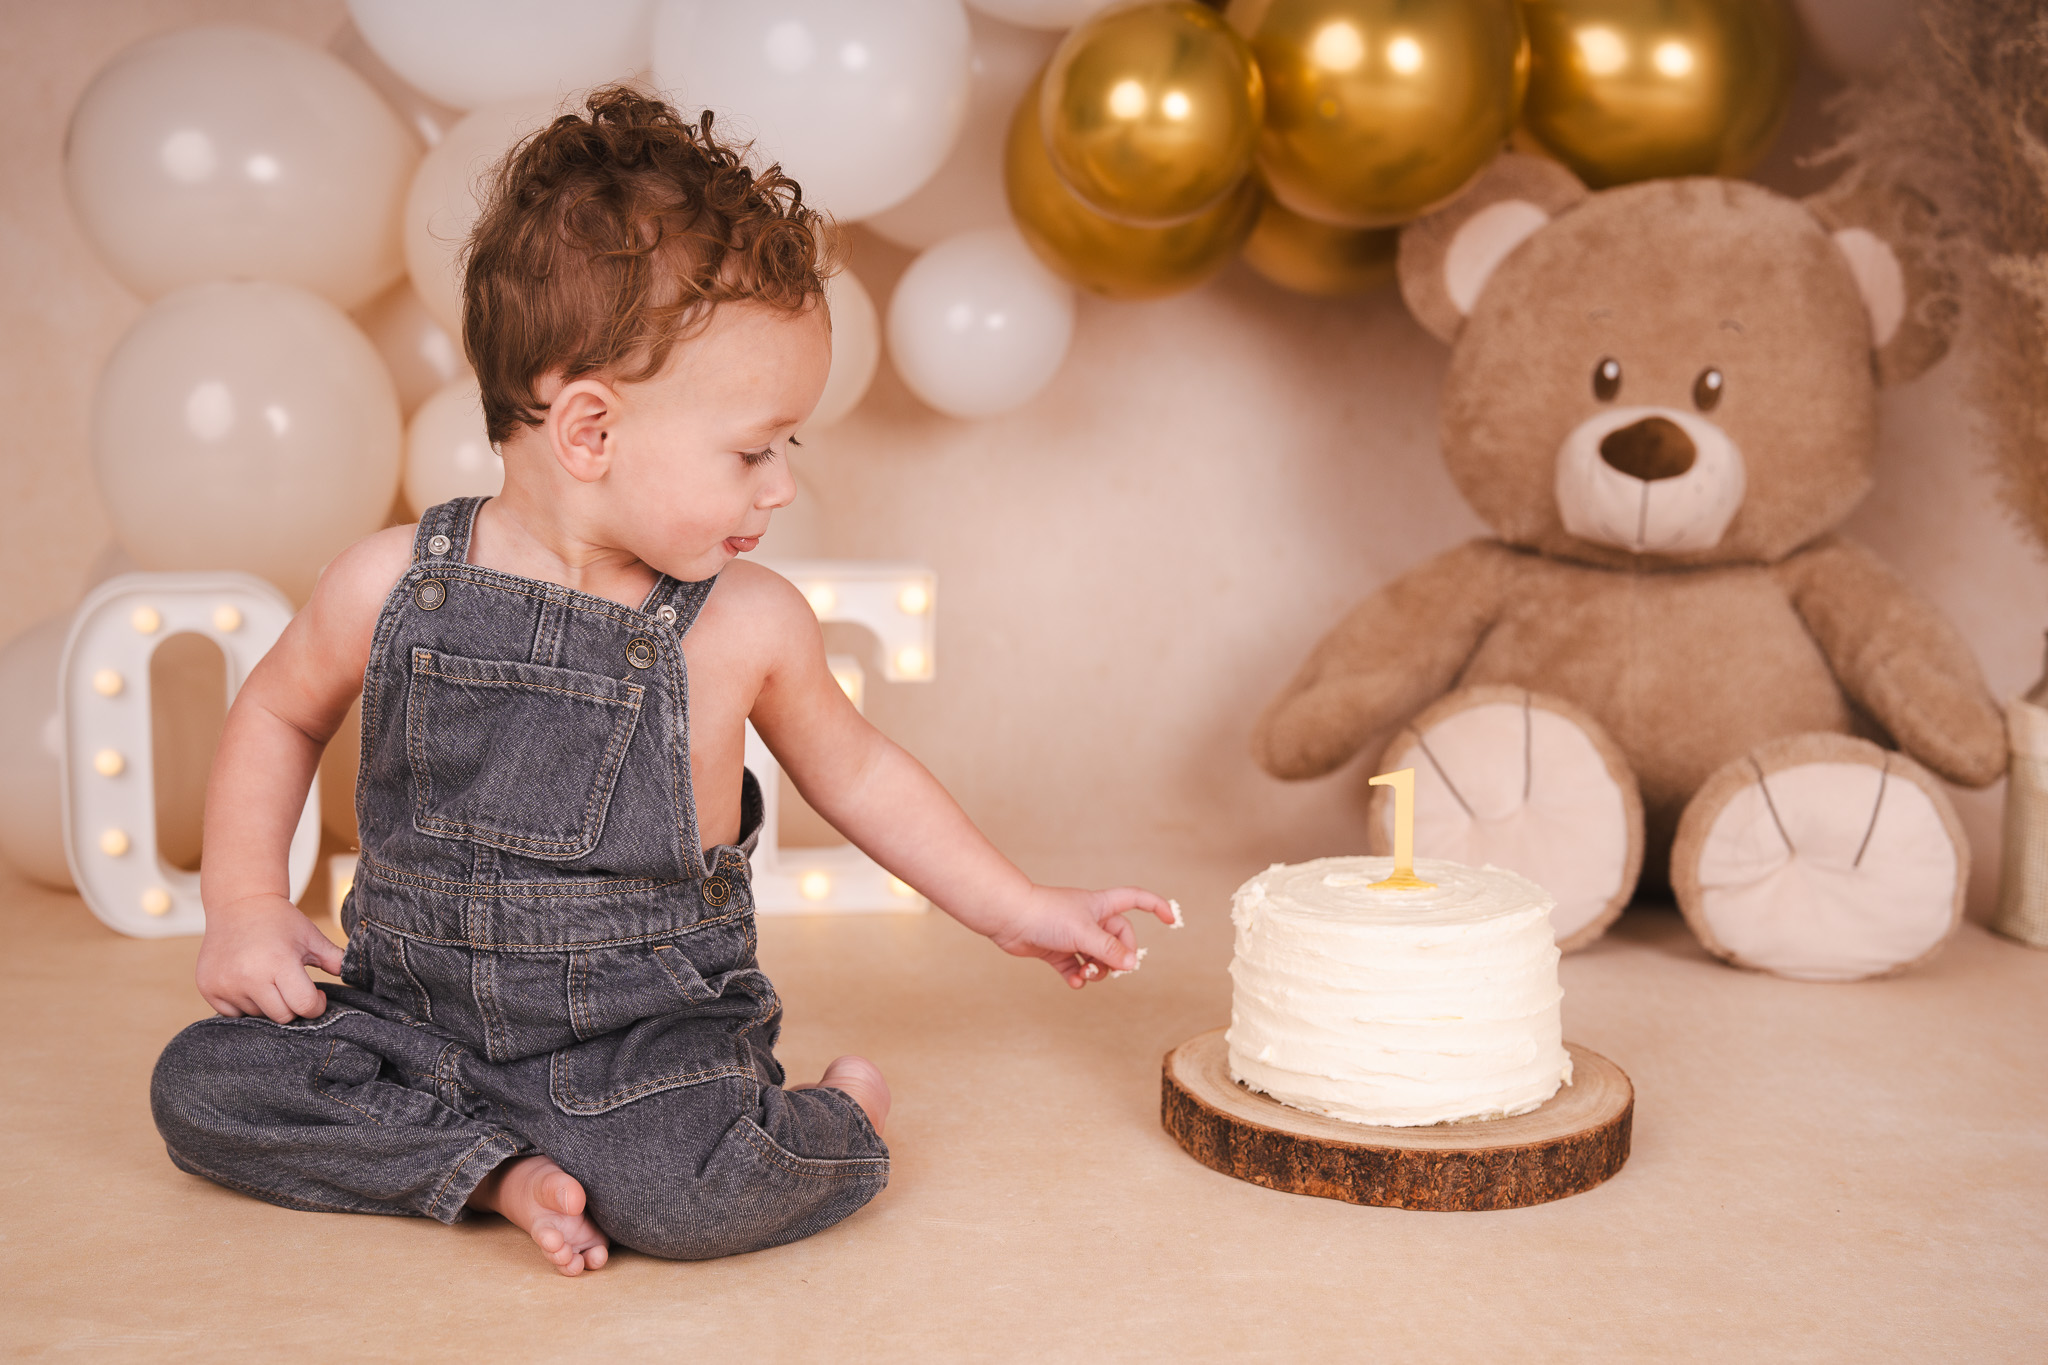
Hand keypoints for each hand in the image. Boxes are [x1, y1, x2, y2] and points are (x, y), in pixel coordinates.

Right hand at [195, 893, 345, 1021]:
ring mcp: (225, 985)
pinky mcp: (208, 988)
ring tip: (267, 976)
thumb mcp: (311, 937)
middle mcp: (248, 977)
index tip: (317, 994)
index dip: (316, 1005)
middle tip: (292, 985)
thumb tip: (356, 980)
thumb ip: (336, 960)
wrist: (238, 904)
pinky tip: (248, 981)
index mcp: (278, 963)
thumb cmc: (280, 921)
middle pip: (282, 1017)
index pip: (304, 1006)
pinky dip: (244, 1004)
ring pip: (258, 1015)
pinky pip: (233, 1014)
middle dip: (293, 1006)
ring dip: (267, 1004)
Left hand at [987, 885, 1177, 989]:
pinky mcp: (1057, 951)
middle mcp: (1089, 920)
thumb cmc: (1047, 916)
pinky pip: (1076, 968)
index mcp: (1101, 906)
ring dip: (1097, 970)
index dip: (1156, 906)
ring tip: (1086, 974)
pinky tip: (1074, 981)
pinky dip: (1077, 977)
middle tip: (1110, 969)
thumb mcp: (1084, 933)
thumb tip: (1131, 965)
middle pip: (1119, 940)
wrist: (1010, 918)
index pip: (1136, 899)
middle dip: (1118, 958)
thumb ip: (1109, 950)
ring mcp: (1073, 936)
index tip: (1171, 920)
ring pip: (1098, 958)